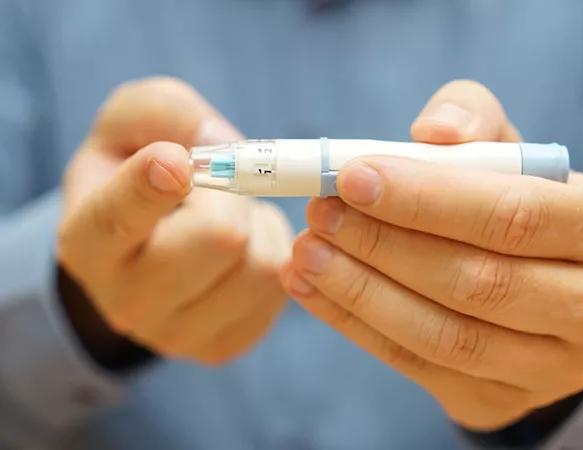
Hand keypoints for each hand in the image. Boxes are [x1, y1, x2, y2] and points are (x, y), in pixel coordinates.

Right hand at [58, 77, 291, 364]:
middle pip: (220, 238)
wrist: (143, 245)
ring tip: (230, 219)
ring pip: (260, 265)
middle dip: (234, 196)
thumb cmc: (135, 171)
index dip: (151, 188)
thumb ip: (166, 112)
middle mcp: (125, 300)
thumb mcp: (131, 123)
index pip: (118, 220)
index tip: (175, 162)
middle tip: (222, 188)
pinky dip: (270, 253)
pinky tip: (242, 250)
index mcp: (87, 241)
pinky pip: (279, 288)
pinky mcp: (220, 345)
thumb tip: (221, 146)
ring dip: (258, 225)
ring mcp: (175, 334)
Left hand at [281, 80, 582, 429]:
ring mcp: (550, 364)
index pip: (510, 214)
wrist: (531, 293)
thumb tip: (433, 132)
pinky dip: (354, 325)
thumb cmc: (507, 205)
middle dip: (383, 244)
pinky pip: (417, 365)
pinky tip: (310, 288)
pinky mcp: (500, 398)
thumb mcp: (501, 153)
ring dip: (360, 291)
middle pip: (476, 279)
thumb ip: (473, 122)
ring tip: (306, 252)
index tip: (352, 177)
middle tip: (320, 214)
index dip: (425, 198)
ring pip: (443, 334)